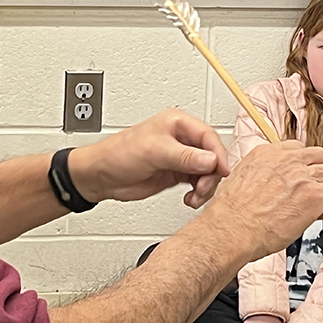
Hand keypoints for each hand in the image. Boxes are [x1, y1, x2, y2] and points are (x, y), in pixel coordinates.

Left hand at [68, 108, 227, 207]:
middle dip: (212, 174)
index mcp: (177, 123)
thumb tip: (210, 159)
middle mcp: (181, 138)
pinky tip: (190, 199)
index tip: (221, 172)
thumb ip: (183, 156)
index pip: (208, 136)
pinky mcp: (177, 173)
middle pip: (212, 155)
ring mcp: (180, 157)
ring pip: (208, 171)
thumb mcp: (153, 152)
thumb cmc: (118, 154)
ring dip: (206, 186)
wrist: (101, 176)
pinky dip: (199, 193)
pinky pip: (198, 183)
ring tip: (194, 197)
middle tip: (202, 188)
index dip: (218, 154)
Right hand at [205, 140, 322, 260]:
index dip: (302, 163)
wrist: (233, 227)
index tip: (301, 174)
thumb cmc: (232, 212)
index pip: (297, 148)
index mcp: (266, 153)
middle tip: (315, 187)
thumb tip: (277, 182)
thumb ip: (264, 173)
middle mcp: (286, 160)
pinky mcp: (315, 195)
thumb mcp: (242, 178)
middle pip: (319, 155)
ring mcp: (302, 176)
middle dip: (319, 171)